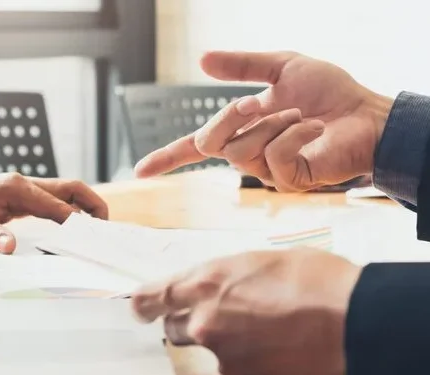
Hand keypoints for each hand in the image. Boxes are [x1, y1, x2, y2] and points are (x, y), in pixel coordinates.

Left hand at [0, 172, 108, 252]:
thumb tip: (11, 248)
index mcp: (18, 189)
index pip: (58, 206)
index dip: (77, 222)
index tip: (91, 238)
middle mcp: (29, 184)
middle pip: (73, 189)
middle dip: (94, 206)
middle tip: (107, 229)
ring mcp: (32, 187)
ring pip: (71, 192)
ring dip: (89, 207)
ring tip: (100, 229)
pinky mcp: (32, 195)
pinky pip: (61, 199)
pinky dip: (76, 210)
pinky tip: (81, 226)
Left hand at [132, 248, 361, 374]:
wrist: (350, 324)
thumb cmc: (314, 279)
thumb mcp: (264, 261)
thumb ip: (229, 277)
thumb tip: (219, 287)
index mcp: (207, 280)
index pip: (154, 296)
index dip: (143, 304)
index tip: (138, 309)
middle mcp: (203, 319)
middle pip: (173, 328)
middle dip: (187, 322)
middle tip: (218, 316)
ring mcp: (220, 351)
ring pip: (205, 347)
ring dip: (219, 340)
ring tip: (258, 330)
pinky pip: (231, 365)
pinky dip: (243, 358)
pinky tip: (271, 348)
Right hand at [135, 51, 393, 190]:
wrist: (365, 112)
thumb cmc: (329, 93)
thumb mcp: (281, 67)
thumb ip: (242, 66)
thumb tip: (202, 61)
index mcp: (241, 131)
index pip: (195, 149)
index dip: (166, 158)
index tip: (140, 172)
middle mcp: (248, 155)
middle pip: (208, 143)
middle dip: (228, 117)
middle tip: (254, 103)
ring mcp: (266, 172)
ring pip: (241, 150)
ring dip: (272, 121)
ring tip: (300, 115)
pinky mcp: (287, 181)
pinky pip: (273, 156)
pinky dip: (295, 131)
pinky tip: (313, 128)